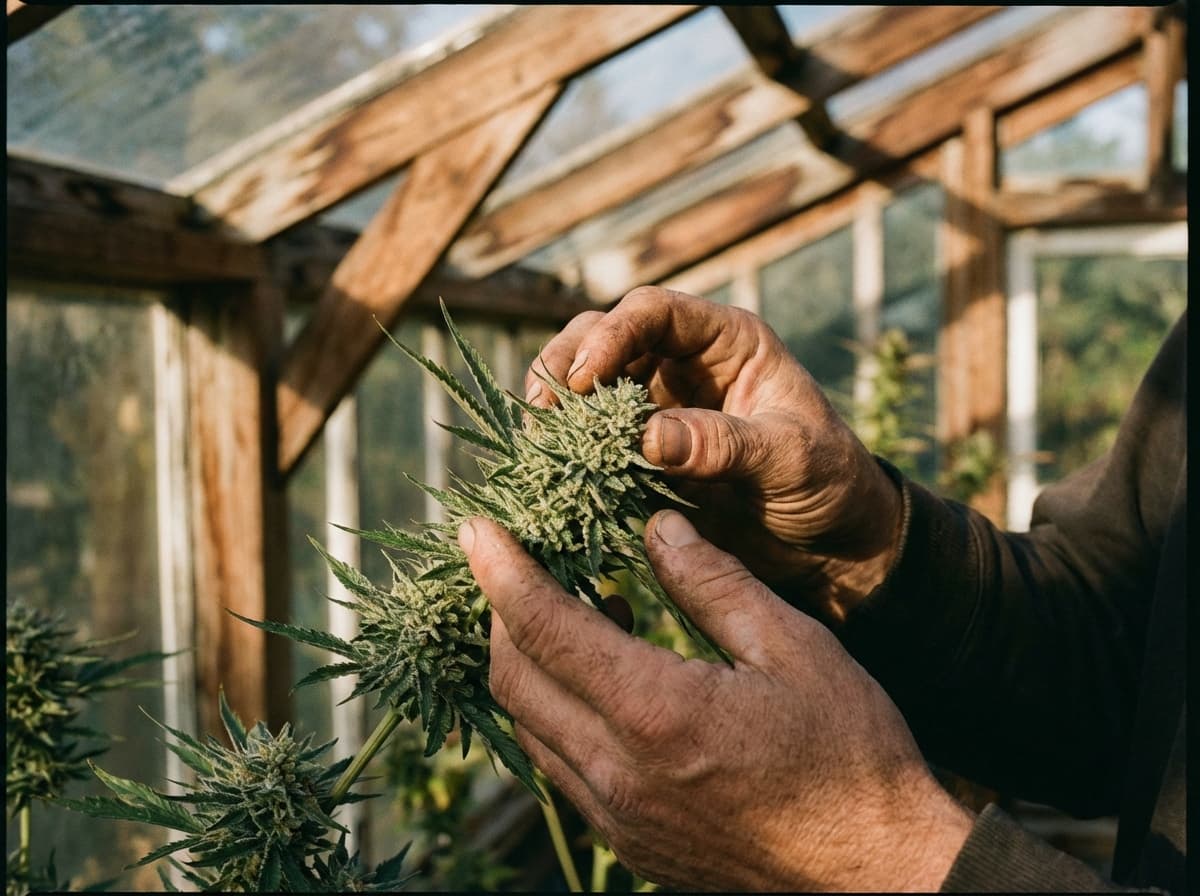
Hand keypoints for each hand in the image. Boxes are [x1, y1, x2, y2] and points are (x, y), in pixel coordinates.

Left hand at [460, 512, 972, 891]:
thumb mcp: (794, 647)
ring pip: (528, 726)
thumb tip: (657, 528)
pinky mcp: (627, 840)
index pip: (544, 629)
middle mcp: (618, 774)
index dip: (502, 571)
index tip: (477, 528)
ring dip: (525, 660)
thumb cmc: (850, 753)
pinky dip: (554, 707)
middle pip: (514, 679)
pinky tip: (599, 674)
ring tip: (569, 604)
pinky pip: (558, 765)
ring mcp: (617, 817)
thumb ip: (714, 583)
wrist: (875, 872)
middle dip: (499, 611)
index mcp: (658, 715)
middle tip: (517, 561)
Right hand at [526, 286, 900, 621]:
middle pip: (604, 337)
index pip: (655, 311)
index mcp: (727, 342)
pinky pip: (592, 442)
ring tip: (538, 440)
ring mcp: (658, 410)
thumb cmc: (829, 483)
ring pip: (588, 386)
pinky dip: (567, 451)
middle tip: (543, 410)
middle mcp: (684, 365)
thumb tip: (648, 438)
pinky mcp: (641, 457)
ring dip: (557, 406)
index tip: (584, 379)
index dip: (612, 335)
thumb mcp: (790, 458)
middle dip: (567, 363)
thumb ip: (724, 444)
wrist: (832, 545)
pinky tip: (549, 471)